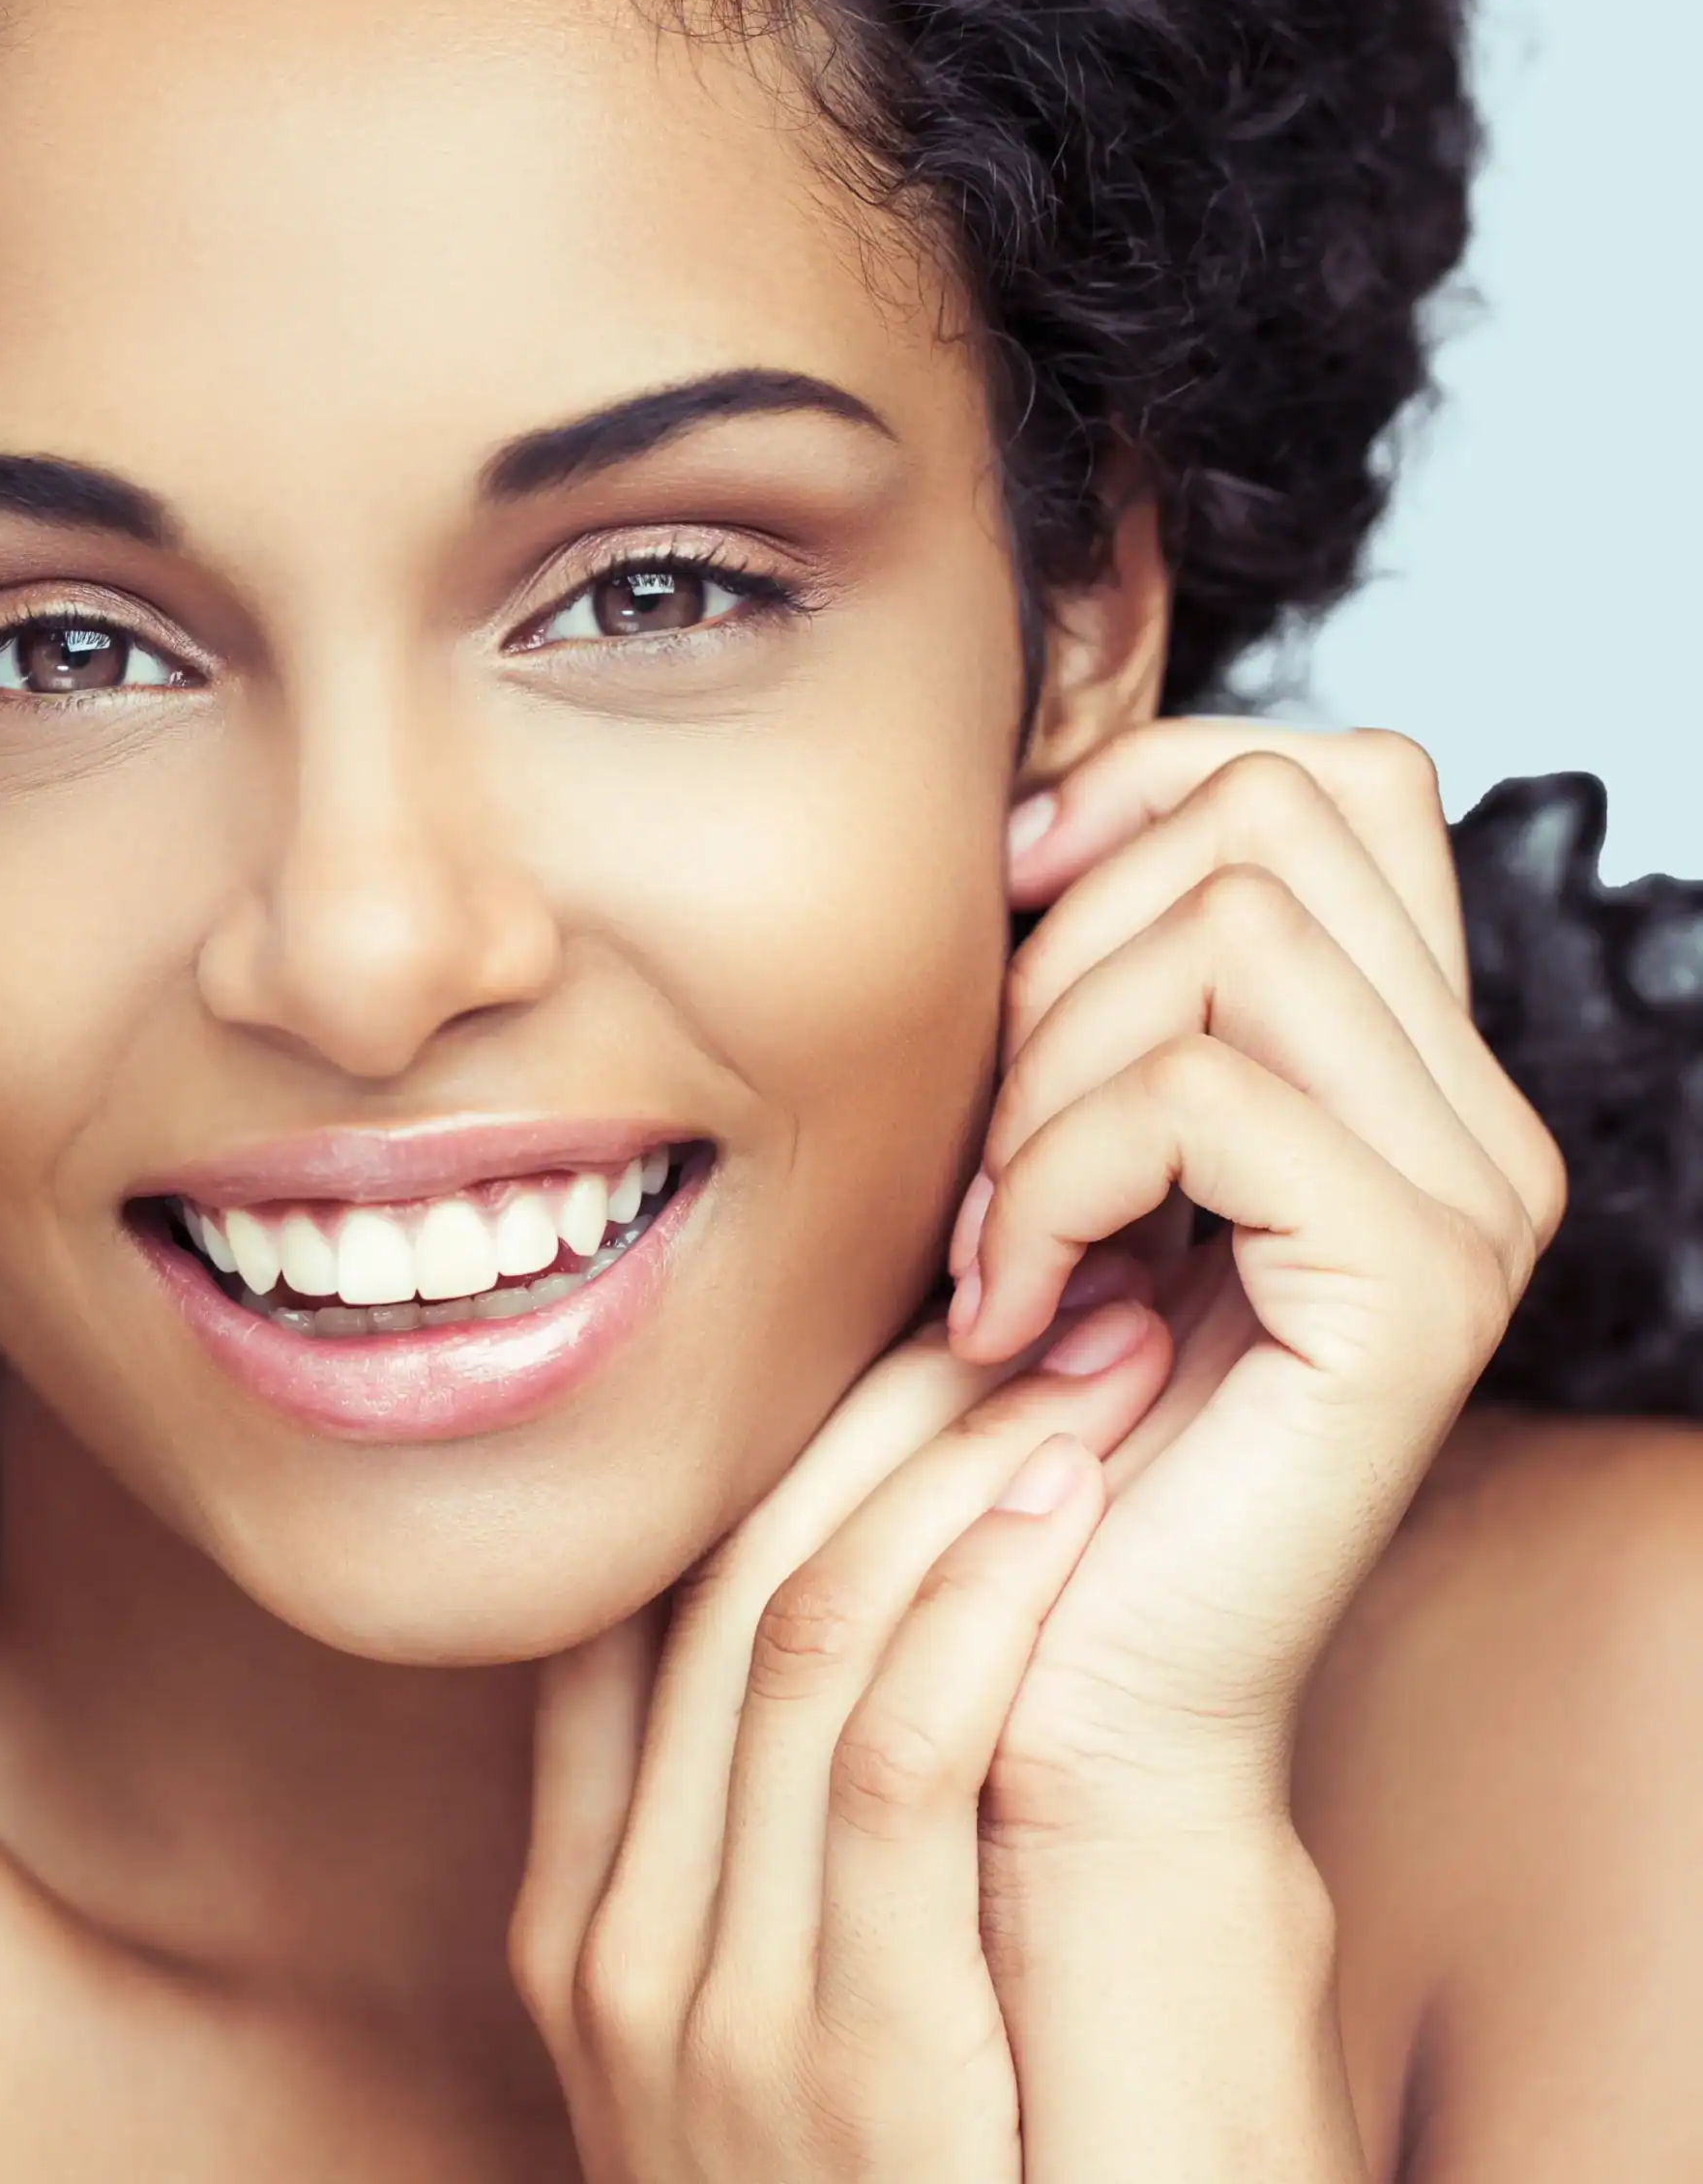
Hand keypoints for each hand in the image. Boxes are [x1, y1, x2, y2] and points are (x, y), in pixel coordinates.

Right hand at [508, 1302, 1176, 2182]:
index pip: (647, 1596)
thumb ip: (806, 1819)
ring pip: (795, 1645)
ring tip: (1075, 1351)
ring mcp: (702, 2016)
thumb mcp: (816, 1997)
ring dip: (948, 1471)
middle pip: (724, 1586)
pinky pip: (890, 1774)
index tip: (911, 1319)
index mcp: (591, 1907)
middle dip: (883, 1410)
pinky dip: (970, 1612)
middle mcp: (617, 1943)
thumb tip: (897, 1570)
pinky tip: (1058, 1504)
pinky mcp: (839, 2081)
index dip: (777, 1433)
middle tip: (1024, 1284)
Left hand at [956, 722, 1567, 1837]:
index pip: (1326, 779)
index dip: (1142, 791)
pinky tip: (1008, 1308)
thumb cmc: (1036, 1413)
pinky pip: (1192, 1099)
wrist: (1076, 1684)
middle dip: (1060, 950)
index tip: (1011, 920)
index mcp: (1400, 1064)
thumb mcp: (1056, 1144)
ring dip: (1040, 1075)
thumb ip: (1097, 984)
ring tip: (996, 1239)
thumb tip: (1034, 819)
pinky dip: (1047, 1183)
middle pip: (1263, 820)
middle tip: (992, 1146)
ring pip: (1223, 937)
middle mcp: (1472, 1114)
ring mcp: (1469, 1197)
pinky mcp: (1413, 1287)